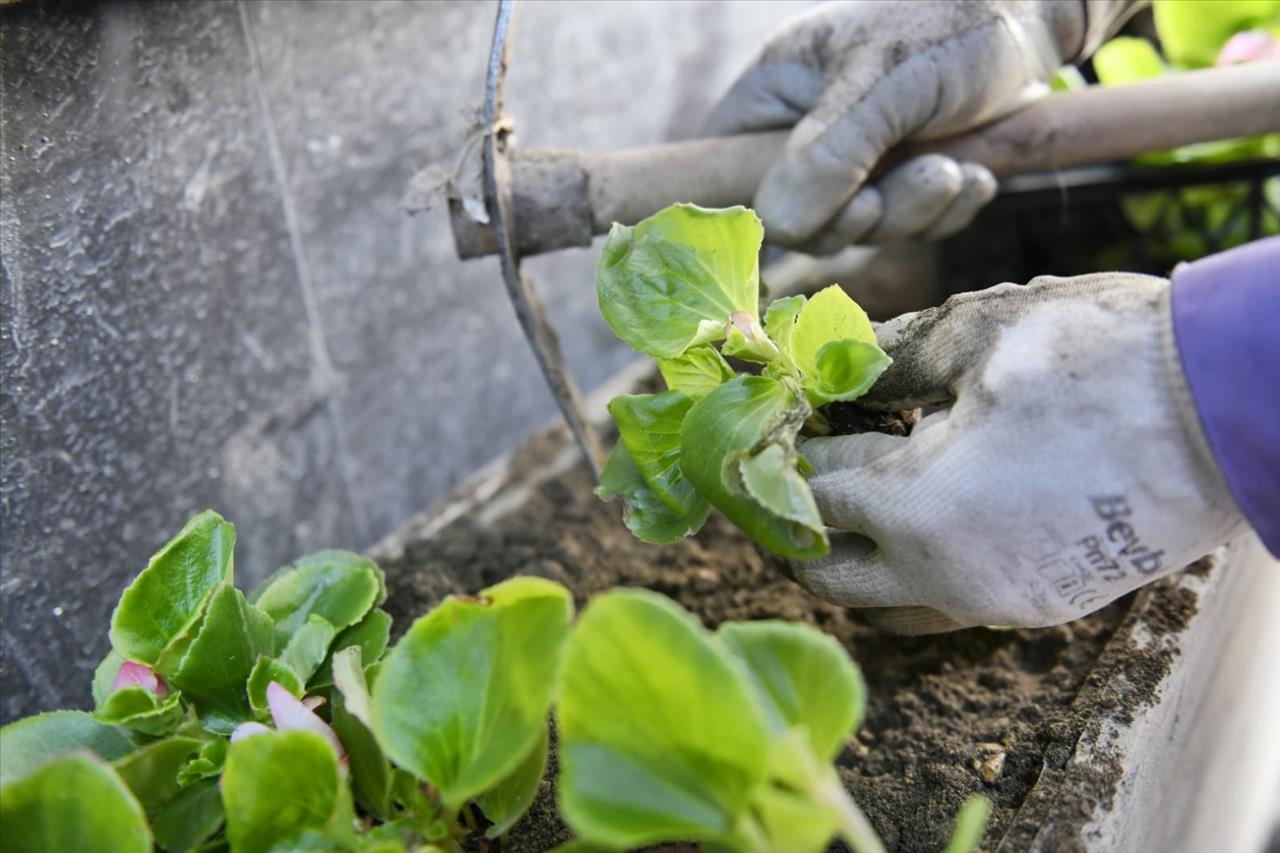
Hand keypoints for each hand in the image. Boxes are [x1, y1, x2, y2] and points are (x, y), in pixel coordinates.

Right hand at [706, 1, 1102, 251]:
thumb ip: (831, 154)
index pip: (729, 172)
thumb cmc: (954, 28)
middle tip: (926, 177)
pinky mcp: (899, 181)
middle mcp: (803, 133)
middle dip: (869, 214)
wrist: (1035, 20)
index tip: (835, 207)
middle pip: (801, 218)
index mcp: (775, 94)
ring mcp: (853, 162)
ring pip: (859, 230)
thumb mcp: (886, 85)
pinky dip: (943, 213)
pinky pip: (904, 228)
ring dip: (916, 212)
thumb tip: (780, 224)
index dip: (769, 207)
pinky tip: (975, 175)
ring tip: (957, 168)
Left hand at [789, 274, 1244, 633]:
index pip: (806, 497)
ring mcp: (998, 602)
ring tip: (858, 496)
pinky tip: (930, 513)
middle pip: (828, 577)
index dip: (779, 456)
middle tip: (797, 470)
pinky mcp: (1045, 605)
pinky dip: (916, 570)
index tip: (776, 423)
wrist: (1228, 406)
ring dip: (855, 559)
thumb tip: (834, 364)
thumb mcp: (974, 335)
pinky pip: (949, 605)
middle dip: (797, 525)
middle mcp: (946, 578)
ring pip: (887, 607)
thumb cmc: (1097, 358)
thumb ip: (885, 359)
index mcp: (913, 510)